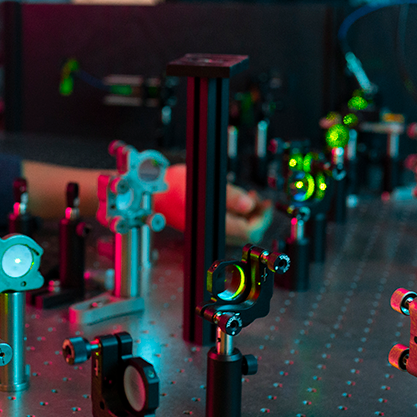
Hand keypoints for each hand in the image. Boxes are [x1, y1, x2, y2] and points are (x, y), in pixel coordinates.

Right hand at [154, 164, 270, 244]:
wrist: (150, 191)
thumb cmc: (171, 186)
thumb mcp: (203, 183)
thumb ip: (229, 195)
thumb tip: (249, 205)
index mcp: (212, 223)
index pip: (248, 231)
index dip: (262, 219)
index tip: (266, 203)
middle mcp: (212, 231)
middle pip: (246, 233)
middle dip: (258, 217)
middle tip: (262, 200)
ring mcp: (208, 230)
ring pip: (239, 230)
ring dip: (248, 214)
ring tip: (251, 197)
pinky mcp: (206, 226)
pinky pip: (229, 225)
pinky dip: (237, 214)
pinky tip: (238, 202)